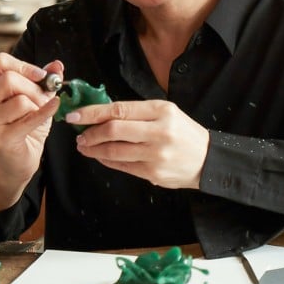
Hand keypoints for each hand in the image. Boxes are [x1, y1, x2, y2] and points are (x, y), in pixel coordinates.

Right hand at [0, 52, 62, 204]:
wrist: (19, 160)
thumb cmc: (25, 127)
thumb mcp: (35, 99)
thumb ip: (44, 81)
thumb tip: (57, 65)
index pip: (1, 62)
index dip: (24, 66)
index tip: (41, 76)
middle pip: (9, 79)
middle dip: (34, 88)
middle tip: (43, 99)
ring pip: (20, 100)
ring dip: (38, 106)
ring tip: (38, 115)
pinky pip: (28, 118)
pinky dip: (45, 112)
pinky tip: (54, 107)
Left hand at [68, 100, 209, 188]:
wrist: (208, 160)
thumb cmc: (183, 132)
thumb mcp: (166, 112)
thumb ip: (136, 112)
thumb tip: (100, 114)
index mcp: (162, 111)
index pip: (119, 110)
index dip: (92, 113)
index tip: (75, 116)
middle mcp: (159, 132)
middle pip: (113, 130)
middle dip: (90, 133)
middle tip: (79, 134)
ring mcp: (156, 155)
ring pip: (114, 151)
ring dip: (93, 149)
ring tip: (84, 146)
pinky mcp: (153, 174)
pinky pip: (121, 166)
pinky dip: (106, 160)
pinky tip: (99, 155)